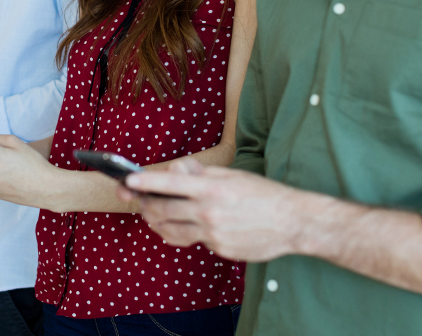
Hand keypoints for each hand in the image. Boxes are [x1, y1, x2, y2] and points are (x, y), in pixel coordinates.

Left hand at [122, 158, 307, 261]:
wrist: (293, 222)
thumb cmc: (263, 194)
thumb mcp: (232, 175)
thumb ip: (201, 173)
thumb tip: (176, 171)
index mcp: (212, 188)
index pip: (170, 183)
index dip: (145, 182)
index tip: (128, 181)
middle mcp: (209, 211)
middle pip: (163, 210)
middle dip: (144, 205)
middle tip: (136, 200)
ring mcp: (214, 234)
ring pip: (172, 230)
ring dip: (157, 222)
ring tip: (152, 215)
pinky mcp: (219, 249)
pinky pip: (194, 240)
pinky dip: (187, 232)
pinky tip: (187, 226)